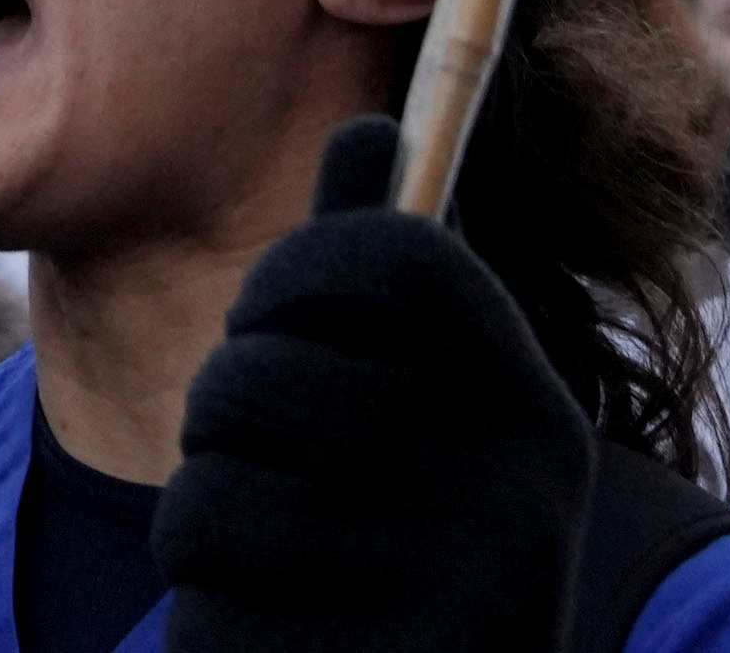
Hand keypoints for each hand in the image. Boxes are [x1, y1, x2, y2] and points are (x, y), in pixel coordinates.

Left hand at [154, 117, 589, 652]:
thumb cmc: (414, 534)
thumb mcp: (427, 404)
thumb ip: (384, 275)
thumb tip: (368, 127)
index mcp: (530, 415)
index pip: (400, 252)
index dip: (300, 268)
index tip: (278, 319)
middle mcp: (512, 509)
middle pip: (263, 373)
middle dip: (221, 407)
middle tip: (261, 451)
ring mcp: (442, 611)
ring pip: (211, 496)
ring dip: (204, 516)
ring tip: (269, 548)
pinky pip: (199, 602)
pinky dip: (207, 608)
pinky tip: (272, 622)